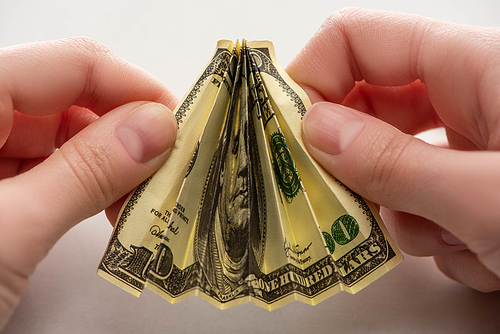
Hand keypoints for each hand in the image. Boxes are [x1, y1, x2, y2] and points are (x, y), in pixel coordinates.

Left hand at [0, 37, 177, 328]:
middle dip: (129, 134)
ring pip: (69, 136)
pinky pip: (56, 168)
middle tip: (167, 171)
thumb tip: (155, 130)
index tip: (177, 125)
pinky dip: (91, 186)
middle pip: (72, 100)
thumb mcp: (8, 231)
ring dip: (114, 165)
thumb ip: (86, 172)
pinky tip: (110, 208)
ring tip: (139, 201)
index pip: (69, 66)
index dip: (133, 88)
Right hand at [287, 8, 499, 291]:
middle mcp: (469, 101)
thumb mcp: (491, 196)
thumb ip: (394, 162)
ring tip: (459, 241)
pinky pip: (425, 209)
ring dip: (407, 216)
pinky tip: (485, 256)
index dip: (312, 74)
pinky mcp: (476, 193)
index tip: (285, 129)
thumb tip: (314, 130)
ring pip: (392, 171)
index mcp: (475, 68)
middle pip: (368, 109)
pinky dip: (442, 240)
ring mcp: (472, 150)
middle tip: (345, 202)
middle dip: (353, 162)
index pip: (360, 38)